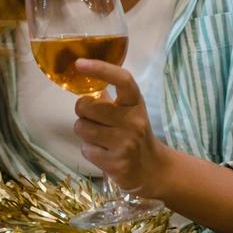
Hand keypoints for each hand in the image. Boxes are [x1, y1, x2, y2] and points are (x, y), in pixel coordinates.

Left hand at [72, 59, 171, 196]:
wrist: (152, 169)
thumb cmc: (134, 133)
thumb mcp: (128, 111)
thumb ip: (107, 97)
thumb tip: (82, 77)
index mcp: (135, 103)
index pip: (121, 79)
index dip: (100, 68)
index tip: (79, 63)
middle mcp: (133, 121)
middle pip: (87, 107)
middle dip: (83, 112)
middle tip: (94, 119)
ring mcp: (126, 143)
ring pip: (82, 128)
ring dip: (85, 132)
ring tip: (100, 137)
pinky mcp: (116, 163)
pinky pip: (86, 149)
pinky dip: (90, 151)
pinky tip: (104, 153)